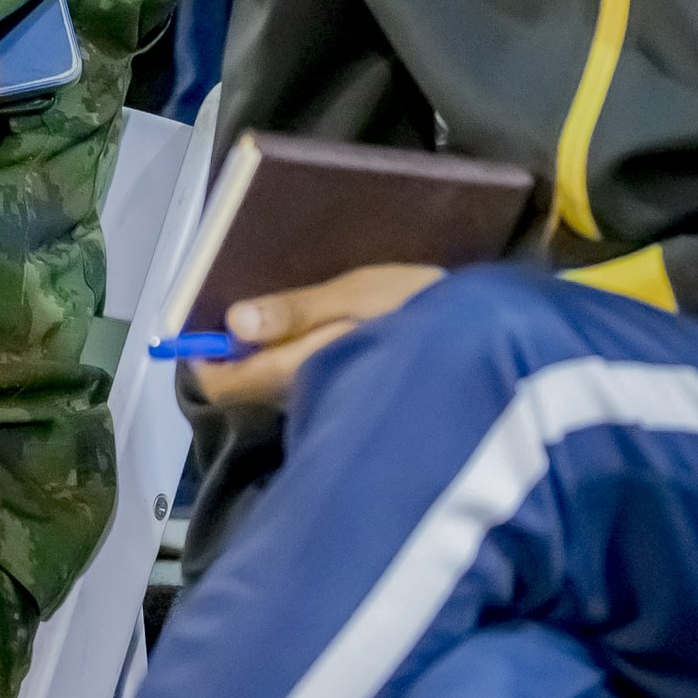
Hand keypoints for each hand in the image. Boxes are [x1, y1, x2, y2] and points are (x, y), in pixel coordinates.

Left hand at [190, 263, 446, 408]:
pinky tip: (320, 322)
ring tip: (288, 303)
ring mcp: (331, 400)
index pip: (221, 382)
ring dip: (272, 347)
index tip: (201, 316)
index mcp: (298, 372)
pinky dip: (302, 352)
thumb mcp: (358, 297)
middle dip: (239, 346)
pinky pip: (309, 377)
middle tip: (251, 298)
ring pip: (278, 378)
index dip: (202, 352)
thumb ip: (294, 311)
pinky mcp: (354, 394)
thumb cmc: (423, 311)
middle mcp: (306, 397)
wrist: (495, 345)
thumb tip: (233, 323)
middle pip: (247, 381)